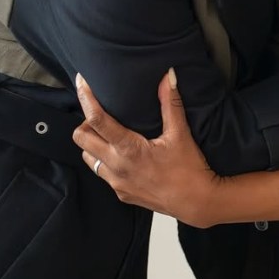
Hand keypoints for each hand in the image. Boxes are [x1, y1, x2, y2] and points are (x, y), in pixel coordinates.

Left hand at [73, 71, 222, 227]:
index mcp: (129, 149)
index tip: (82, 82)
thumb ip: (171, 103)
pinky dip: (105, 159)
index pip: (96, 120)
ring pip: (88, 157)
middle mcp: (117, 167)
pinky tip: (122, 154)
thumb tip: (169, 76)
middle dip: (86, 122)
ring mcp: (117, 183)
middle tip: (102, 113)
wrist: (197, 203)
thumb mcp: (180, 134)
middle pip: (81, 139)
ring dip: (93, 143)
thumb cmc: (190, 169)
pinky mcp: (121, 193)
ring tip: (111, 134)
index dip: (86, 98)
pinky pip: (102, 173)